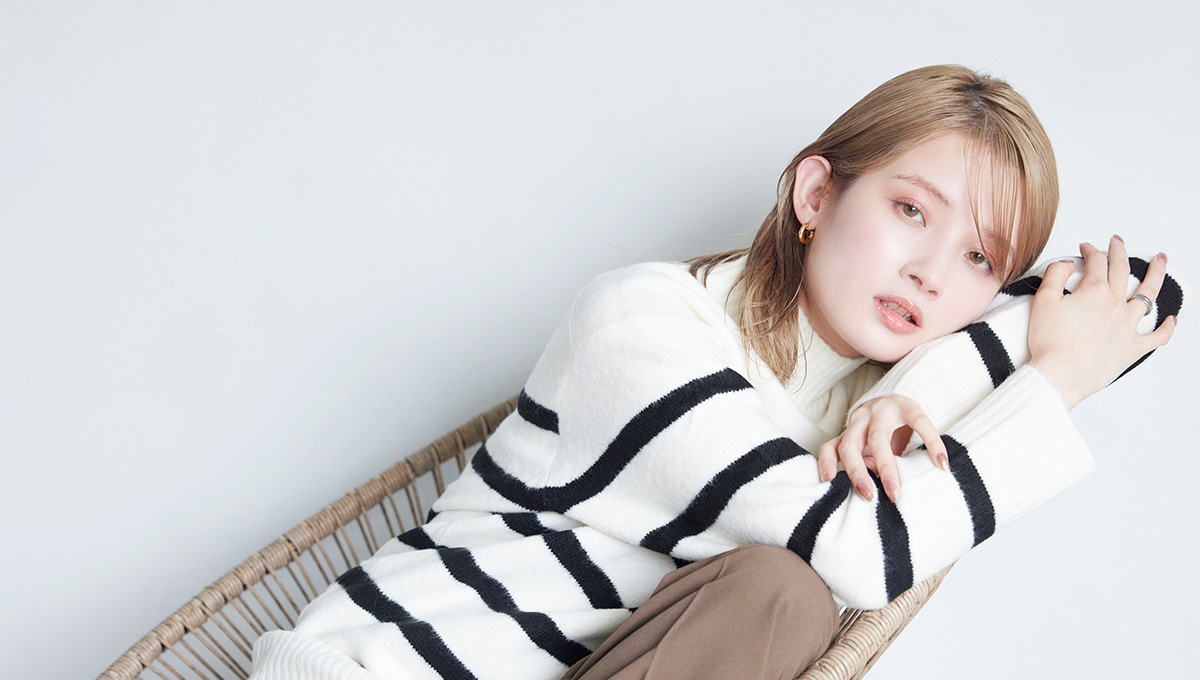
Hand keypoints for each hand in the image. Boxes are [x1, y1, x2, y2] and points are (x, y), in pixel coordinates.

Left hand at [818, 395, 948, 502]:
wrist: (902, 397)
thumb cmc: (884, 431)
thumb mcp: (871, 447)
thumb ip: (867, 464)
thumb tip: (867, 490)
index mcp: (850, 431)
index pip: (831, 448)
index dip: (827, 464)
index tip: (828, 482)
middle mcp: (861, 419)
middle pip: (850, 446)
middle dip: (857, 473)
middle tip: (868, 497)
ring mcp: (883, 410)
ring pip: (877, 438)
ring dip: (885, 467)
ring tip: (895, 491)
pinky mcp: (909, 406)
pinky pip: (920, 424)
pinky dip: (931, 444)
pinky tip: (940, 464)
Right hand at [1029, 236, 1175, 409]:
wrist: (1060, 376)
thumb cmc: (1049, 343)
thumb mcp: (1042, 302)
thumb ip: (1054, 276)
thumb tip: (1065, 263)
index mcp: (1094, 292)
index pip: (1095, 262)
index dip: (1090, 250)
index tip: (1085, 248)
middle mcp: (1115, 304)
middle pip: (1122, 270)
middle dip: (1119, 251)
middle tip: (1118, 242)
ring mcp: (1128, 326)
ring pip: (1148, 295)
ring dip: (1156, 274)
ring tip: (1161, 260)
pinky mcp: (1133, 348)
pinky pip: (1158, 336)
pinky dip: (1168, 327)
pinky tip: (1172, 319)